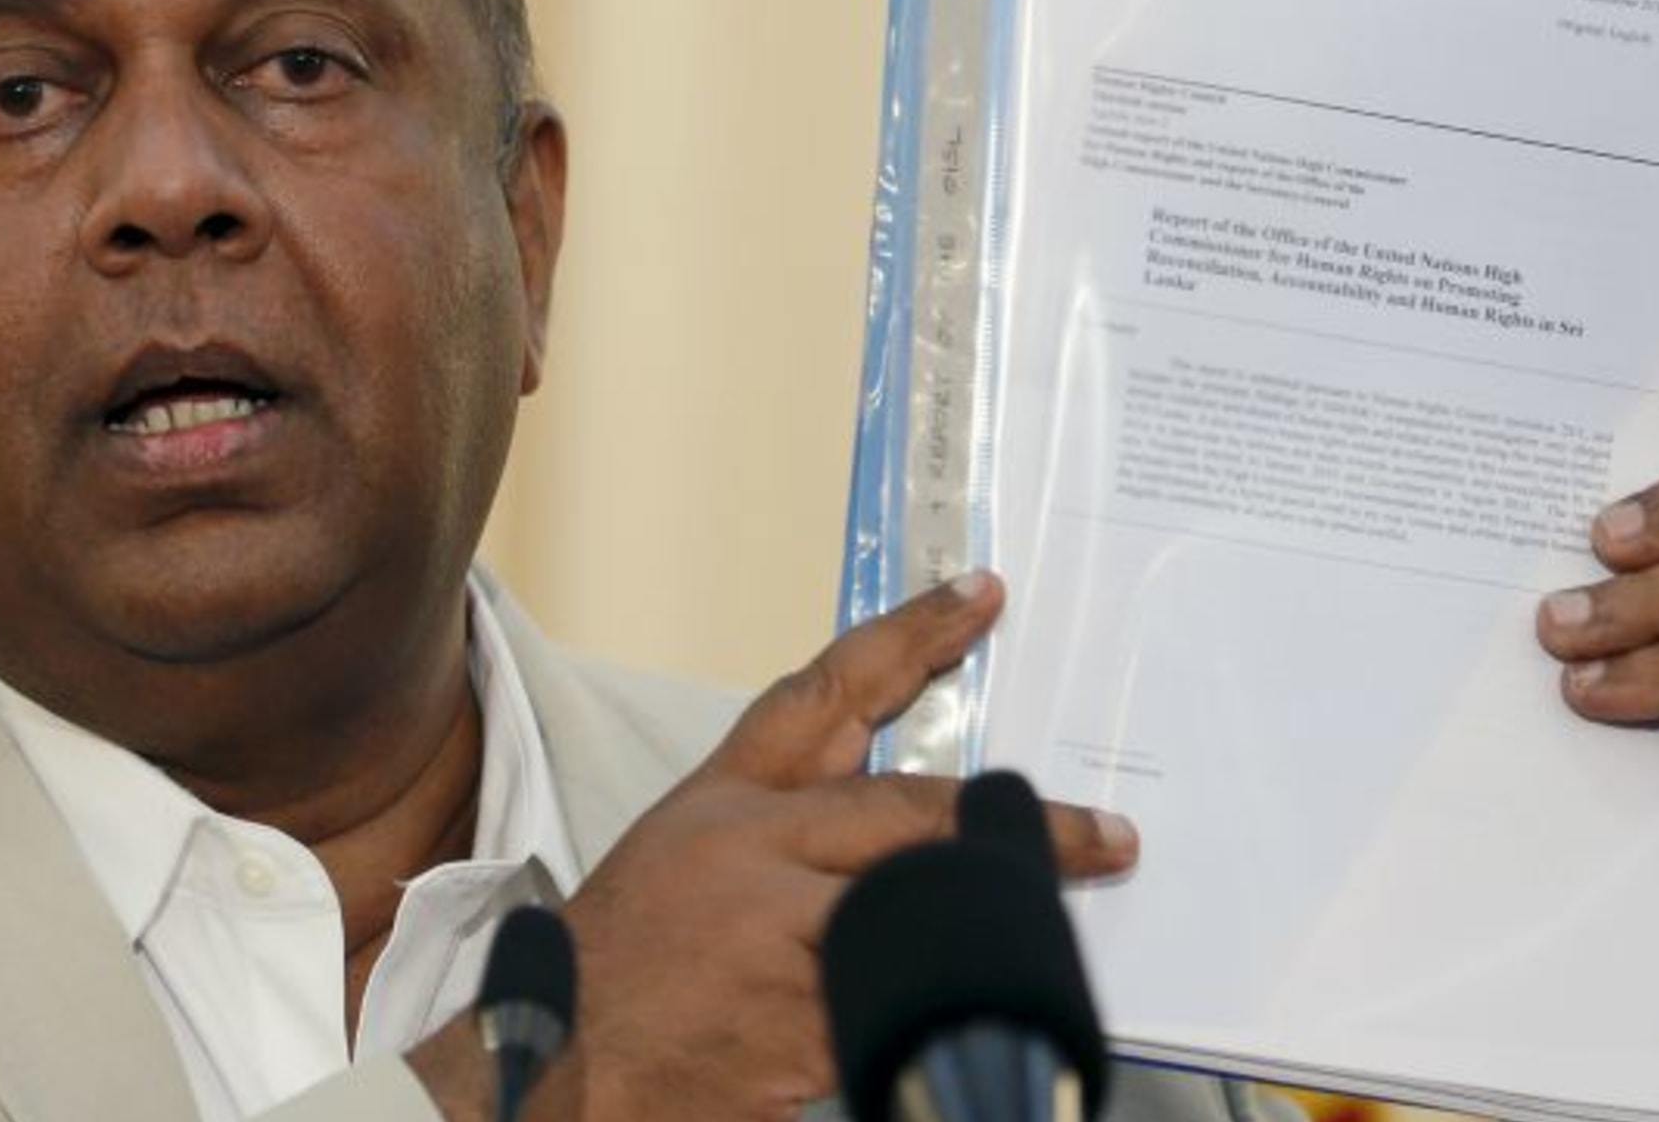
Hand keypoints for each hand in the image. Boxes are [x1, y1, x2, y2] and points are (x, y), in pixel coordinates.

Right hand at [539, 573, 1137, 1121]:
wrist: (554, 1062)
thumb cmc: (623, 959)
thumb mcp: (688, 855)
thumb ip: (786, 829)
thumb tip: (899, 830)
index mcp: (729, 798)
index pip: (826, 692)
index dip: (910, 635)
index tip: (982, 595)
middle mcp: (756, 849)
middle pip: (908, 811)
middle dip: (1019, 823)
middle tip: (1103, 834)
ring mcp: (778, 934)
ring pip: (919, 909)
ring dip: (996, 926)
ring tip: (1059, 941)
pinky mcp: (799, 1018)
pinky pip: (897, 1001)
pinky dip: (936, 1012)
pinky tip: (974, 1024)